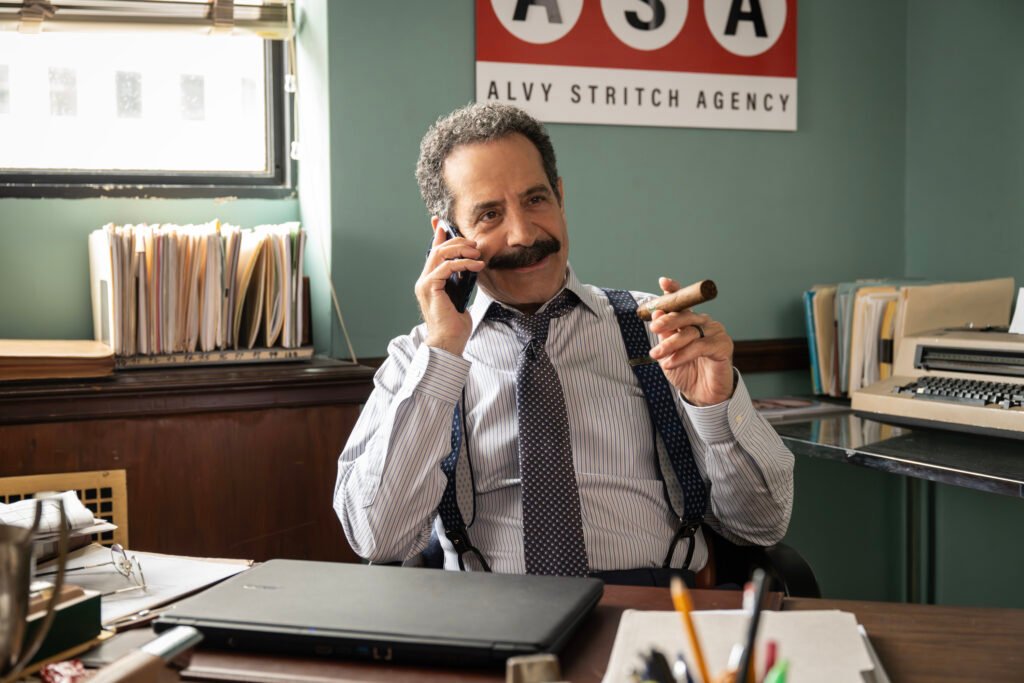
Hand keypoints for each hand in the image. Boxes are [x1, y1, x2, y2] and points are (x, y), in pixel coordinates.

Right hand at [415, 223, 484, 355]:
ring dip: (460, 250)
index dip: (437, 235)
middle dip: (457, 241)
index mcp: (430, 280)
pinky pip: (445, 267)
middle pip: (437, 249)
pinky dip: (462, 263)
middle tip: (475, 244)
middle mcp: (424, 280)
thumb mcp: (461, 295)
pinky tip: (476, 266)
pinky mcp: (430, 288)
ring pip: (439, 254)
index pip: (432, 252)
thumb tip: (471, 265)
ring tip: (477, 254)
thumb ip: (460, 280)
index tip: (442, 222)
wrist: (449, 341)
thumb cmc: (455, 323)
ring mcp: (425, 283)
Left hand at [648, 276, 734, 405]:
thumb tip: (657, 313)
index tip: (663, 282)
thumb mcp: (668, 353)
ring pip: (690, 331)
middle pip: (685, 314)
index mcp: (690, 321)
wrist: (701, 395)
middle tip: (653, 328)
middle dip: (667, 319)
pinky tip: (670, 363)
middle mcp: (704, 323)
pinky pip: (700, 346)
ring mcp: (715, 332)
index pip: (683, 302)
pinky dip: (682, 354)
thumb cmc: (685, 372)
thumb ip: (664, 334)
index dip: (674, 290)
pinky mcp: (723, 346)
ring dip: (670, 343)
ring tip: (656, 355)